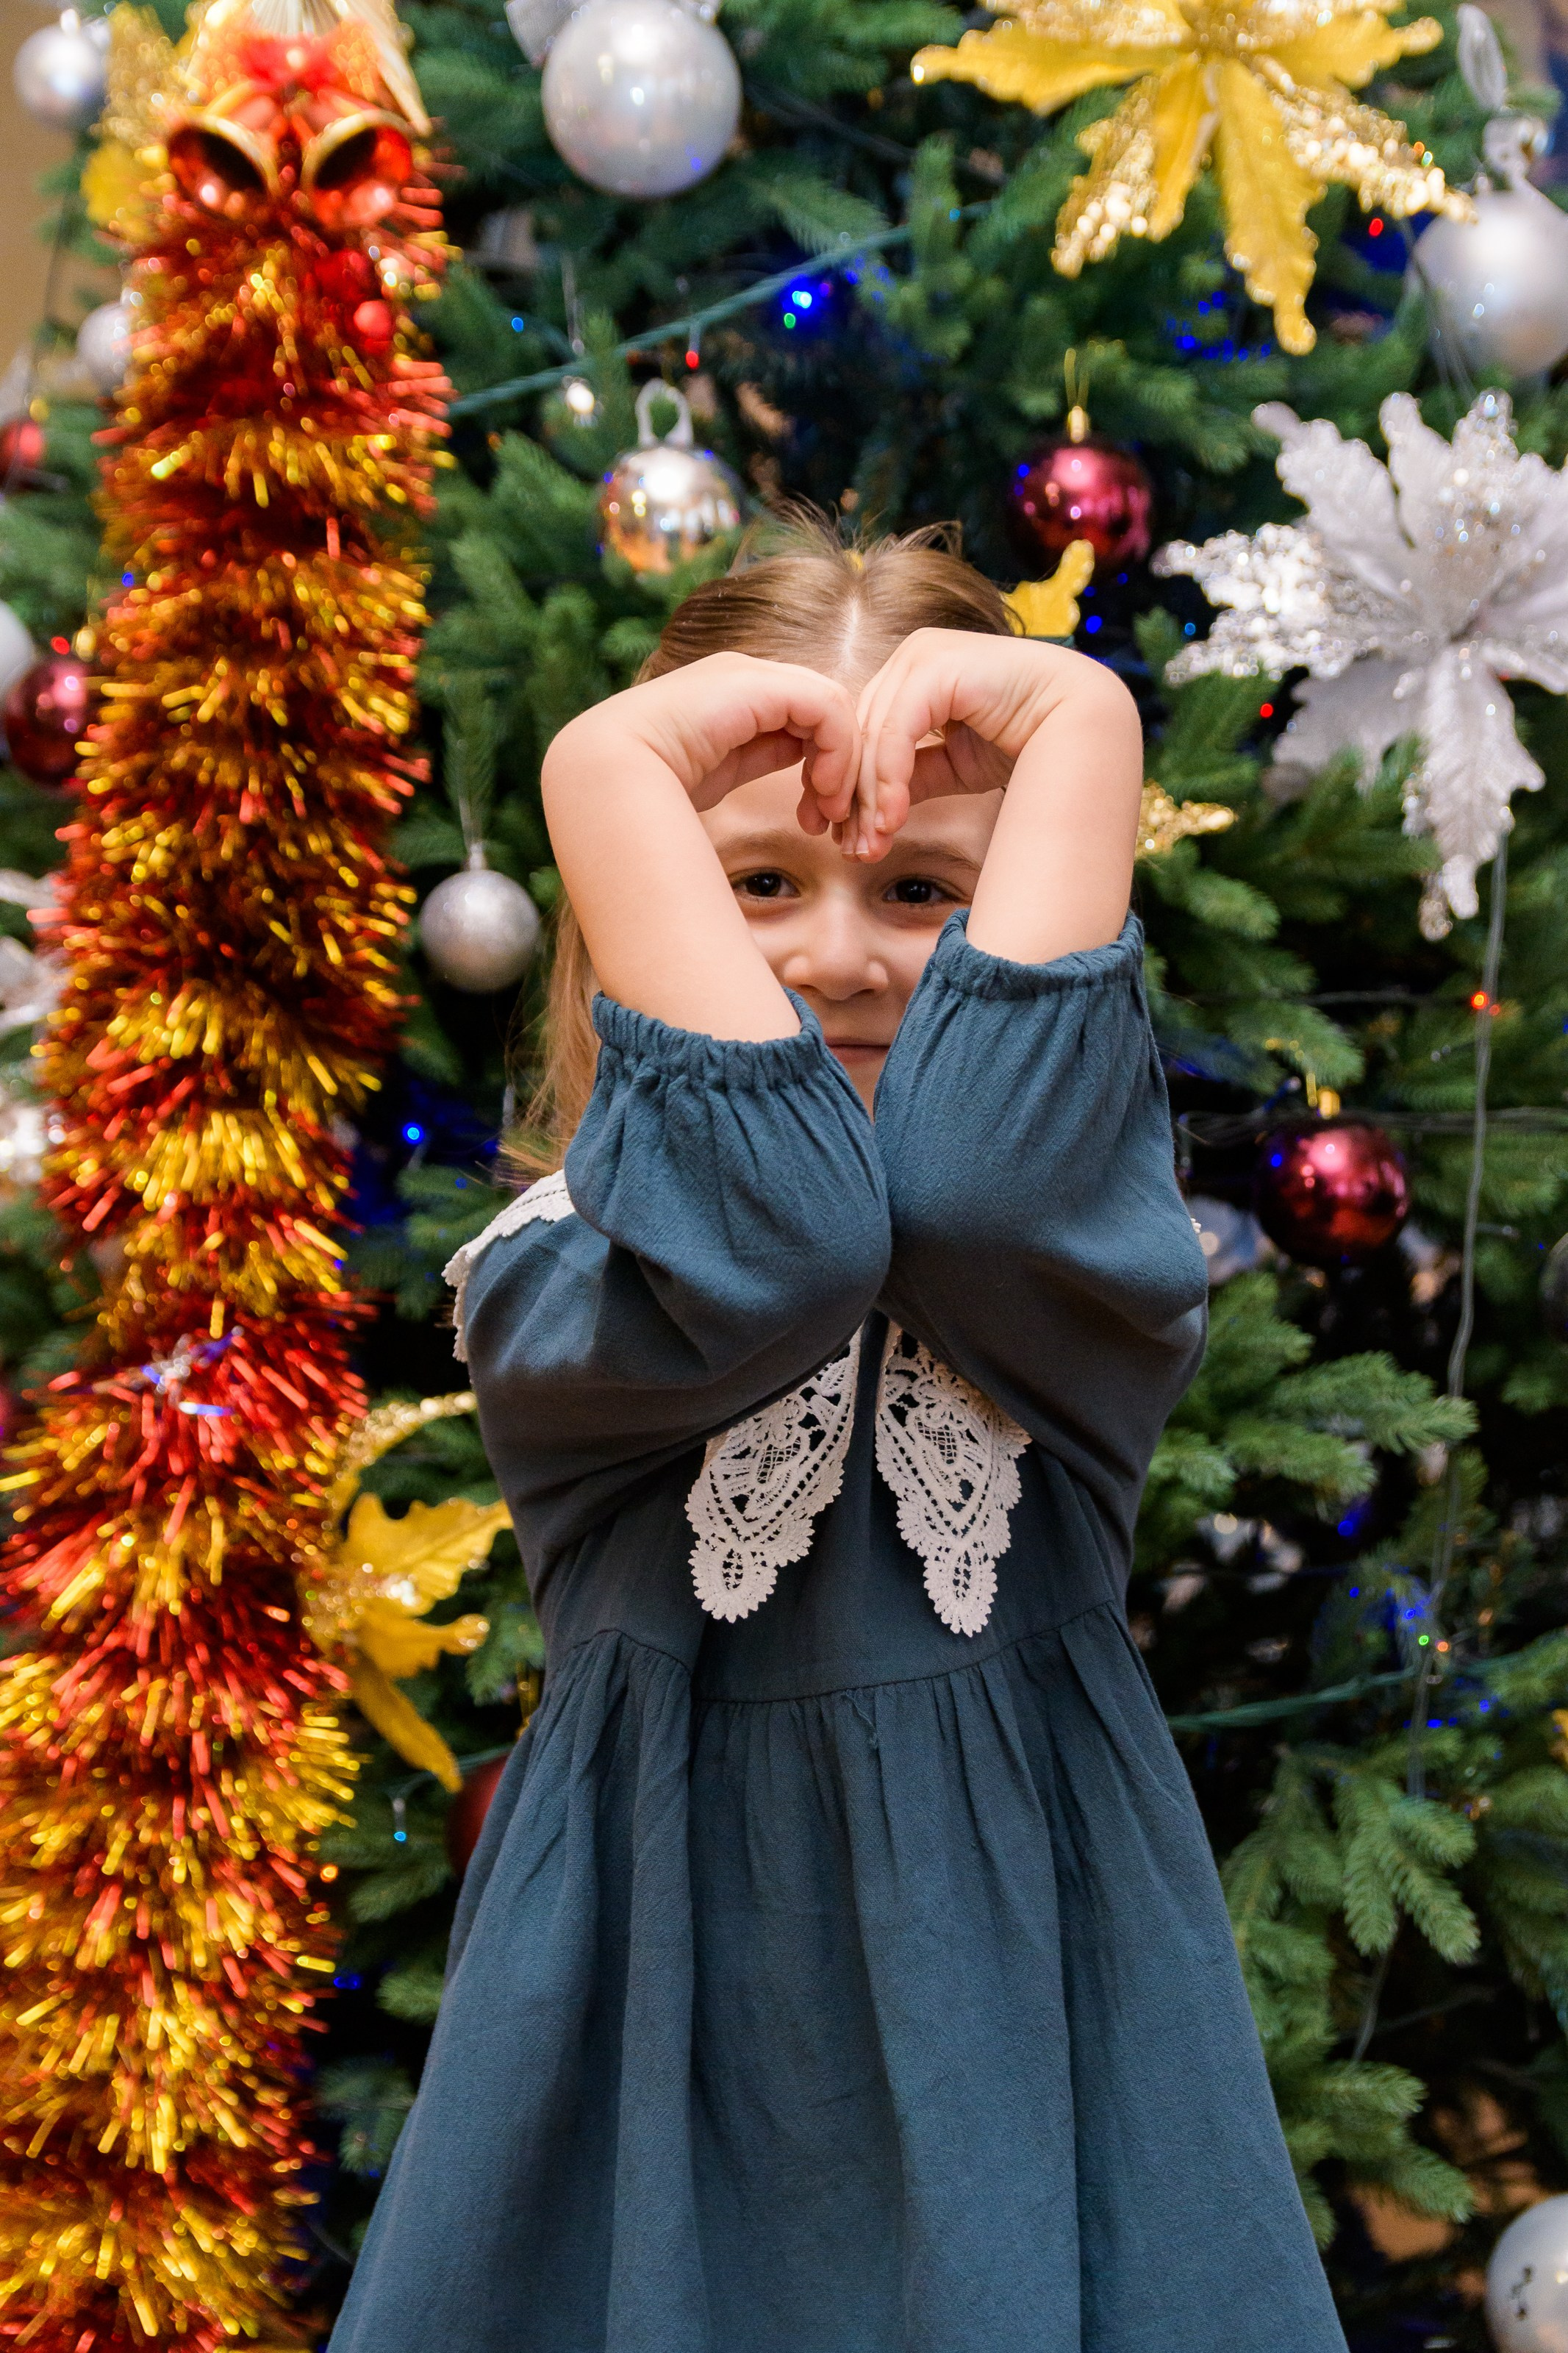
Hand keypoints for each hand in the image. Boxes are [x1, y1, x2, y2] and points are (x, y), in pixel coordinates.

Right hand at [572, 651, 863, 835]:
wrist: (612, 772)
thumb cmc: (654, 783)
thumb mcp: (724, 767)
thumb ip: (763, 753)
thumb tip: (805, 760)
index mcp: (735, 694)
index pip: (806, 716)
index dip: (825, 765)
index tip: (818, 819)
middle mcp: (747, 675)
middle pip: (825, 709)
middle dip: (841, 768)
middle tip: (835, 819)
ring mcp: (752, 674)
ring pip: (833, 705)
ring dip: (842, 763)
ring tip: (830, 809)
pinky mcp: (760, 685)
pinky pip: (825, 708)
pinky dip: (837, 749)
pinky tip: (820, 789)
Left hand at [847, 629, 1118, 859]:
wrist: (1080, 723)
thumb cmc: (1026, 738)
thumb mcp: (955, 765)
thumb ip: (914, 778)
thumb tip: (874, 814)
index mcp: (913, 675)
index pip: (866, 735)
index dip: (854, 789)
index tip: (848, 839)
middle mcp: (912, 658)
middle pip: (863, 737)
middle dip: (854, 800)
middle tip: (852, 851)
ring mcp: (922, 656)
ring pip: (874, 737)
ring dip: (870, 798)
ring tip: (870, 845)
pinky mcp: (934, 666)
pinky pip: (896, 732)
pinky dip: (889, 780)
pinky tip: (891, 820)